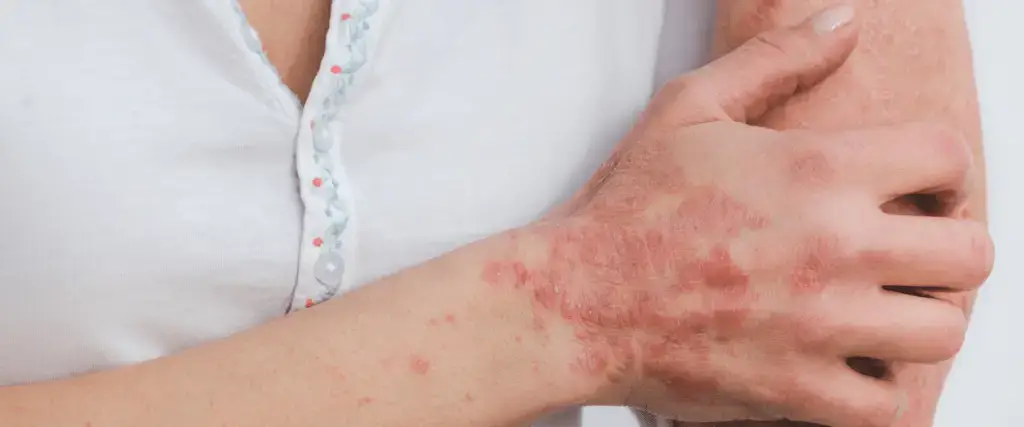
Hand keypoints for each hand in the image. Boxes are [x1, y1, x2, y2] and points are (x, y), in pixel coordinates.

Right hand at [487, 5, 992, 425]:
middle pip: (970, 253)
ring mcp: (821, 327)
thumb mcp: (692, 108)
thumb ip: (776, 59)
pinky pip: (887, 404)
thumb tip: (846, 21)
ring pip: (943, 331)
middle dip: (947, 245)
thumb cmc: (629, 206)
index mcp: (817, 171)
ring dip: (919, 317)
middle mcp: (835, 249)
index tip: (917, 188)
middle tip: (906, 248)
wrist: (577, 299)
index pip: (948, 158)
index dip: (944, 169)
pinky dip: (876, 385)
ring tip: (878, 307)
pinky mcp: (798, 390)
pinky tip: (842, 359)